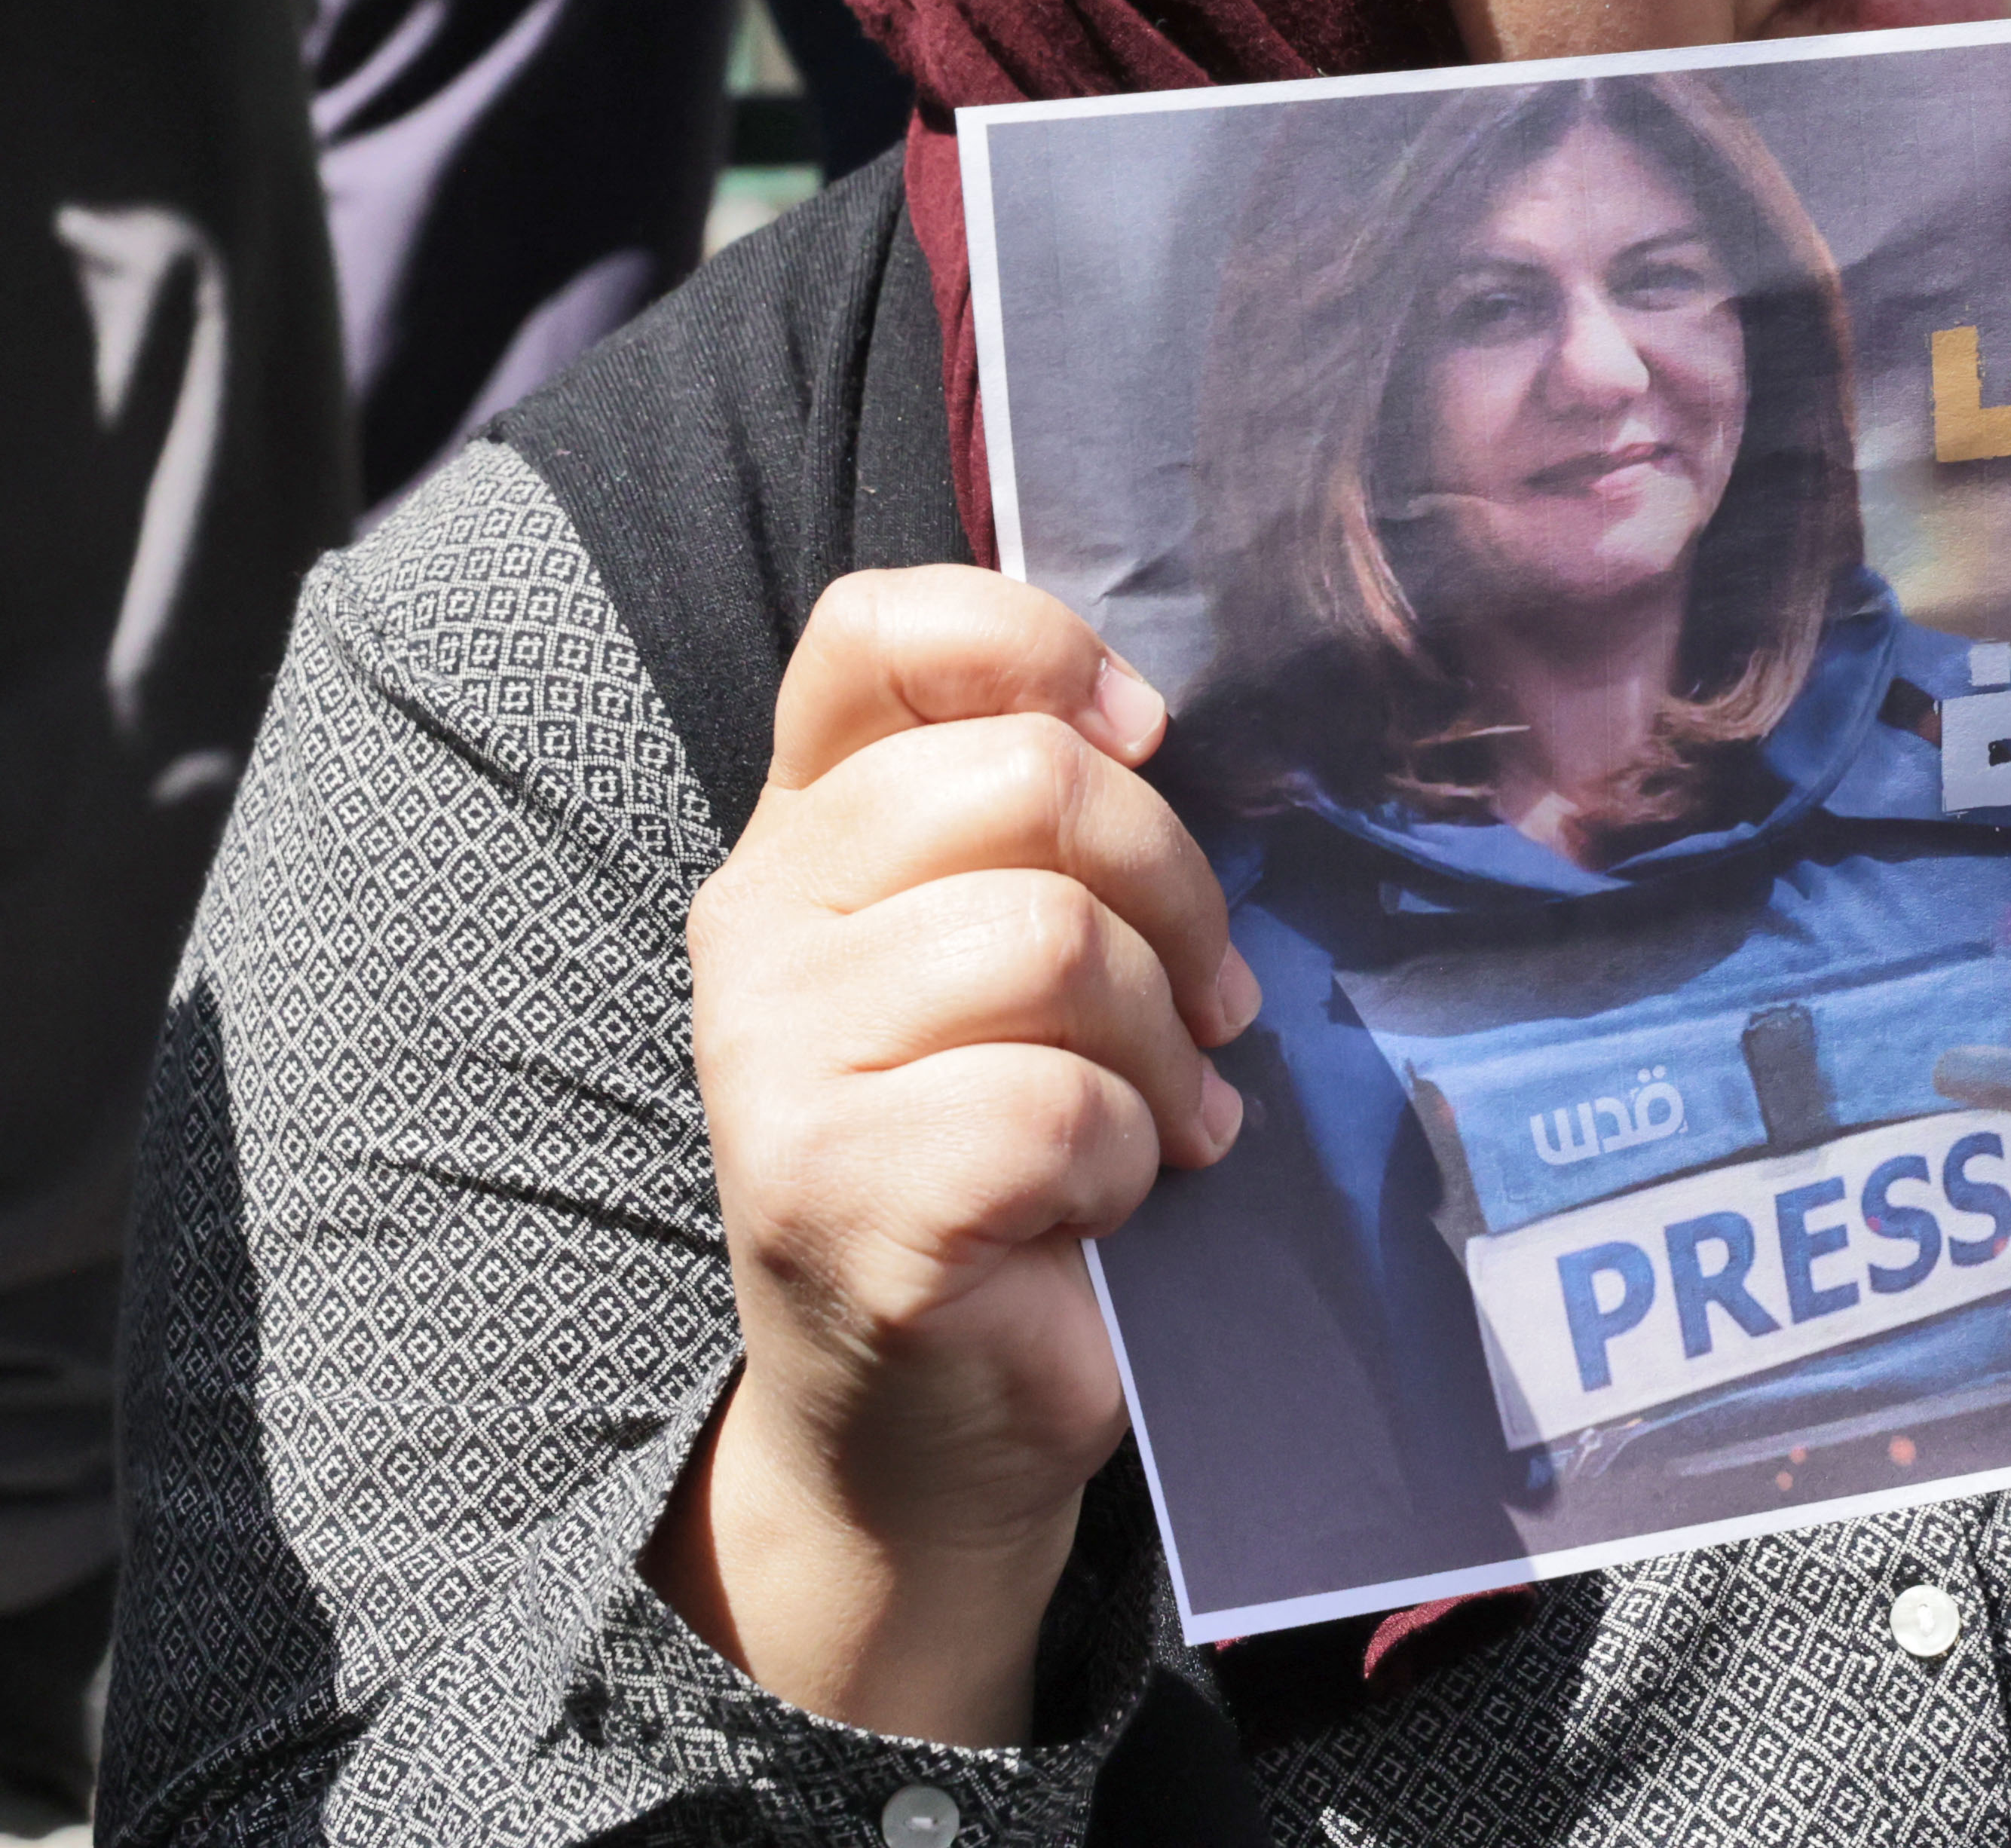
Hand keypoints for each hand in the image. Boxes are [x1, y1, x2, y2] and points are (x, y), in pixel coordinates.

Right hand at [654, 569, 1254, 1741]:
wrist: (929, 1420)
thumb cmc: (1014, 1160)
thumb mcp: (1028, 959)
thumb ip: (1055, 826)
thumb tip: (1156, 723)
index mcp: (808, 833)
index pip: (879, 631)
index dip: (1036, 646)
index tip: (1142, 738)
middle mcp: (762, 925)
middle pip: (1025, 779)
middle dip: (1171, 889)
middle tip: (1207, 1003)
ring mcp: (777, 1062)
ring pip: (1049, 940)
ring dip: (1160, 1044)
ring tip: (1162, 1120)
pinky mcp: (835, 1193)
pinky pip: (1056, 1106)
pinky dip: (1128, 1158)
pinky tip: (1106, 1205)